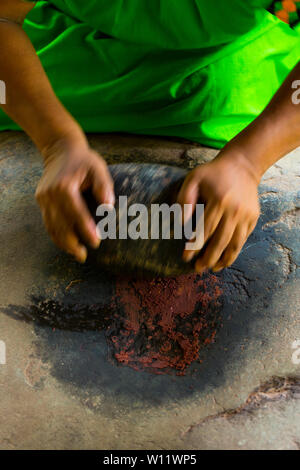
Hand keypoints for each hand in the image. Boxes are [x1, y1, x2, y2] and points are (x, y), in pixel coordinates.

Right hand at [35, 138, 114, 262]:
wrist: (61, 150)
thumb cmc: (84, 161)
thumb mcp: (98, 169)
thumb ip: (104, 187)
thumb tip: (108, 208)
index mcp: (64, 187)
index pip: (76, 213)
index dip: (86, 230)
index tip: (96, 242)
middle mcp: (50, 195)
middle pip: (60, 225)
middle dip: (73, 243)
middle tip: (85, 256)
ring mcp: (43, 199)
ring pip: (52, 227)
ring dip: (64, 244)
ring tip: (78, 255)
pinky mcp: (41, 202)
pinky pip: (48, 223)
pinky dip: (57, 236)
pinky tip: (67, 245)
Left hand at [177, 151, 260, 271]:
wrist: (242, 165)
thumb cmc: (213, 173)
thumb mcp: (193, 178)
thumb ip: (184, 199)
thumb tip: (181, 224)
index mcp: (219, 201)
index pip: (204, 230)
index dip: (194, 246)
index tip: (185, 258)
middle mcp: (234, 210)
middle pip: (220, 241)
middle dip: (208, 258)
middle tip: (197, 269)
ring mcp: (246, 216)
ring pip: (234, 244)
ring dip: (223, 260)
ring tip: (212, 268)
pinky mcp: (253, 218)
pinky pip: (243, 240)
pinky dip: (234, 252)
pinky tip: (225, 259)